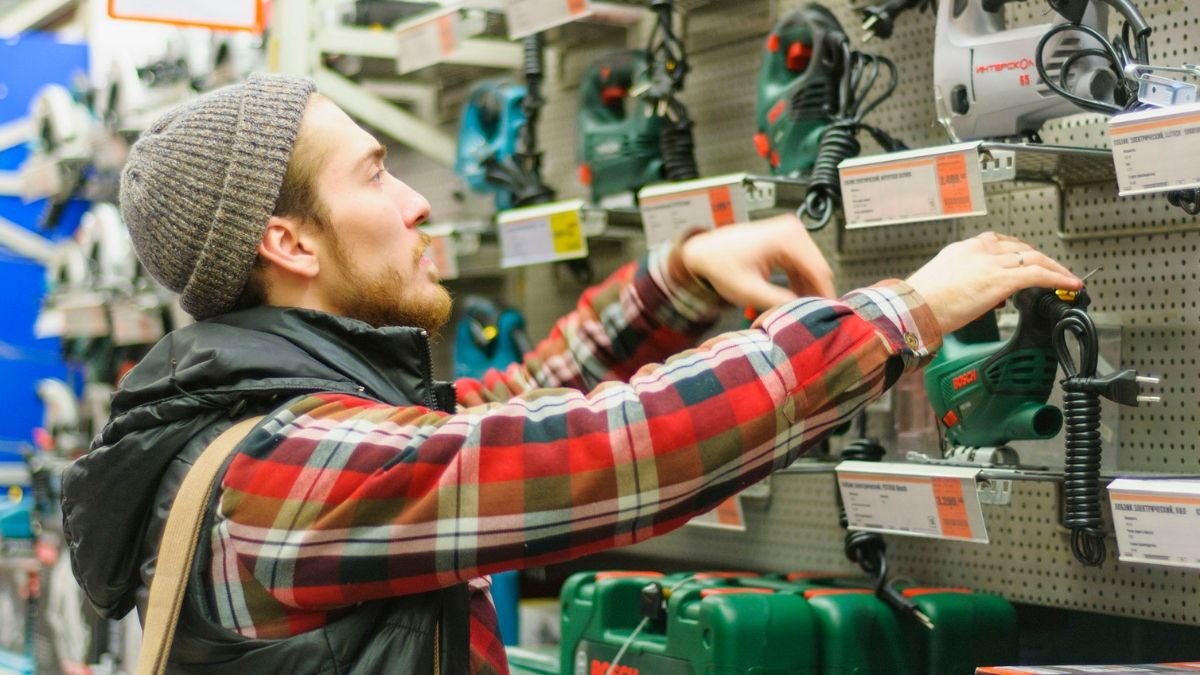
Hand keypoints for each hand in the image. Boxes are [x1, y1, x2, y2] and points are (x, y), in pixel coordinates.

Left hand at [680, 214, 835, 309]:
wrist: (703, 251)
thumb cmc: (720, 264)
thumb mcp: (749, 290)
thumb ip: (779, 302)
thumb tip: (804, 313)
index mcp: (788, 237)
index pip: (819, 272)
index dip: (824, 297)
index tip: (826, 317)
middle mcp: (794, 230)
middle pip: (818, 270)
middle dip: (814, 294)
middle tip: (809, 318)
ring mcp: (791, 234)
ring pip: (811, 269)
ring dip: (806, 290)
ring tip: (797, 311)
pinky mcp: (786, 241)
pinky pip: (801, 266)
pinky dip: (798, 283)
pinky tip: (790, 300)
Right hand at [905, 231, 1081, 333]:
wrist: (913, 308)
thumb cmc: (919, 303)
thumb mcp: (941, 284)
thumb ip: (961, 283)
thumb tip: (974, 296)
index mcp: (962, 250)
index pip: (997, 243)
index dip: (1016, 253)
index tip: (1024, 262)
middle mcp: (979, 251)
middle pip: (1020, 248)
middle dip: (1039, 259)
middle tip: (1052, 270)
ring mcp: (991, 263)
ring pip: (1034, 258)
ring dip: (1054, 268)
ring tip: (1066, 278)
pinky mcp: (1001, 279)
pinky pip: (1039, 274)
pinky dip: (1058, 278)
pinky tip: (1069, 284)